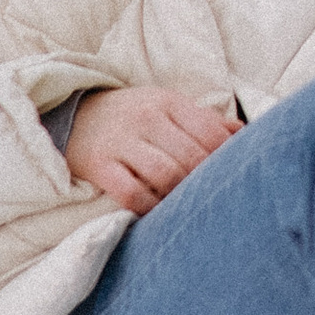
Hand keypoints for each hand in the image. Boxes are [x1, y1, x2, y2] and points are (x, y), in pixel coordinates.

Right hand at [65, 85, 237, 214]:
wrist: (72, 115)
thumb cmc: (132, 116)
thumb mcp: (167, 107)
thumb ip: (204, 121)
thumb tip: (242, 132)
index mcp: (168, 102)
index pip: (210, 131)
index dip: (226, 157)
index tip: (231, 176)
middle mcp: (146, 118)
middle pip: (191, 156)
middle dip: (205, 182)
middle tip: (211, 200)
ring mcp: (121, 141)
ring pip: (165, 174)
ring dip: (180, 196)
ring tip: (185, 208)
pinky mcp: (99, 165)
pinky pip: (131, 192)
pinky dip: (148, 207)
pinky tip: (156, 212)